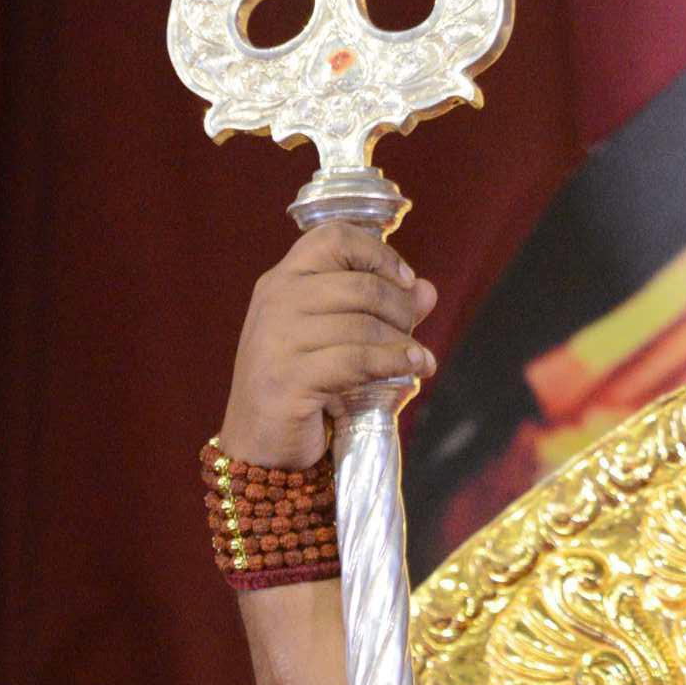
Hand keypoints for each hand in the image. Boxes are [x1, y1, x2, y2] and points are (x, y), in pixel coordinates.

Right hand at [219, 224, 436, 467]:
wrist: (259, 447)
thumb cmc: (300, 390)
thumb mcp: (337, 341)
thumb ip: (378, 312)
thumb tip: (427, 290)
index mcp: (283, 280)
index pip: (334, 237)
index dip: (379, 253)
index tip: (405, 280)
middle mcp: (277, 300)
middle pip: (360, 284)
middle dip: (400, 308)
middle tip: (413, 332)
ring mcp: (278, 338)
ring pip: (363, 324)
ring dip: (403, 342)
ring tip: (419, 359)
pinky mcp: (288, 378)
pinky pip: (358, 360)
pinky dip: (395, 363)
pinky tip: (414, 370)